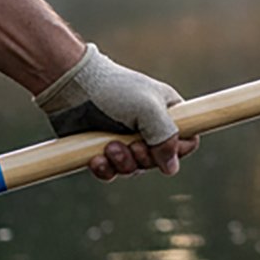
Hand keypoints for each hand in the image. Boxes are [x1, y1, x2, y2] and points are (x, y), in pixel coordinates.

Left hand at [35, 45, 199, 181]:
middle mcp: (148, 128)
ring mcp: (125, 139)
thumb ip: (166, 137)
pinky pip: (111, 172)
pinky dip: (105, 169)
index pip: (187, 140)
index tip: (161, 146)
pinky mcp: (102, 149)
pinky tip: (96, 158)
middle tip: (131, 145)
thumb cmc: (114, 91)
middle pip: (159, 160)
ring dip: (123, 163)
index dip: (177, 150)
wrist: (72, 87)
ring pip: (134, 168)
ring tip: (109, 146)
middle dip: (144, 158)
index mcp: (168, 113)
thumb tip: (171, 168)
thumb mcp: (149, 110)